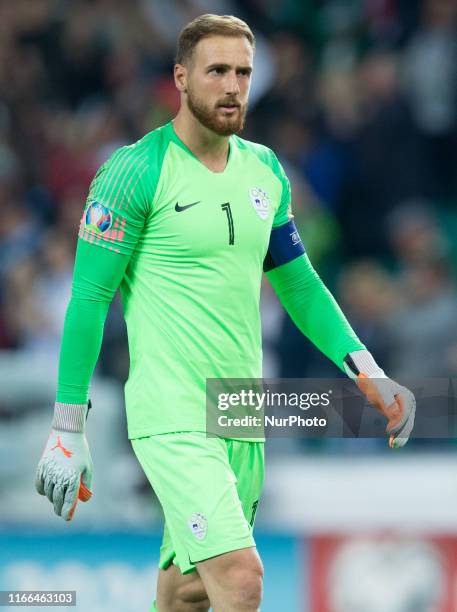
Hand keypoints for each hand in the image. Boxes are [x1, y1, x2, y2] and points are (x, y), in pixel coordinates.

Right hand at [35, 403, 92, 520]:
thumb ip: (86, 484)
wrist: (68, 433)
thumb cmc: (81, 451)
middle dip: (60, 508)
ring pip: (49, 493)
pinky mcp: (41, 468)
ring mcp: (49, 472)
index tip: (67, 518)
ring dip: (53, 498)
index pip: (69, 500)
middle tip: (62, 512)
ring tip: (58, 498)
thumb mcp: (88, 467)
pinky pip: (40, 485)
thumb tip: (83, 499)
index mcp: (73, 477)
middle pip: (57, 500)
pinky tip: (48, 490)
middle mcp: (59, 476)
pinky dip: (43, 490)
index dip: (67, 512)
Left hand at [356, 374, 415, 447]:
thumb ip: (388, 403)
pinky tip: (393, 441)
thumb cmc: (376, 385)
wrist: (373, 382)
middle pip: (408, 421)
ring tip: (394, 445)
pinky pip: (403, 425)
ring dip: (401, 436)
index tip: (388, 431)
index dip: (398, 424)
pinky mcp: (402, 413)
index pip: (405, 414)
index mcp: (407, 397)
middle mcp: (410, 403)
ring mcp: (407, 408)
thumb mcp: (380, 392)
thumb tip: (396, 414)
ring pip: (407, 425)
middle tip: (393, 444)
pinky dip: (399, 433)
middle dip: (401, 434)